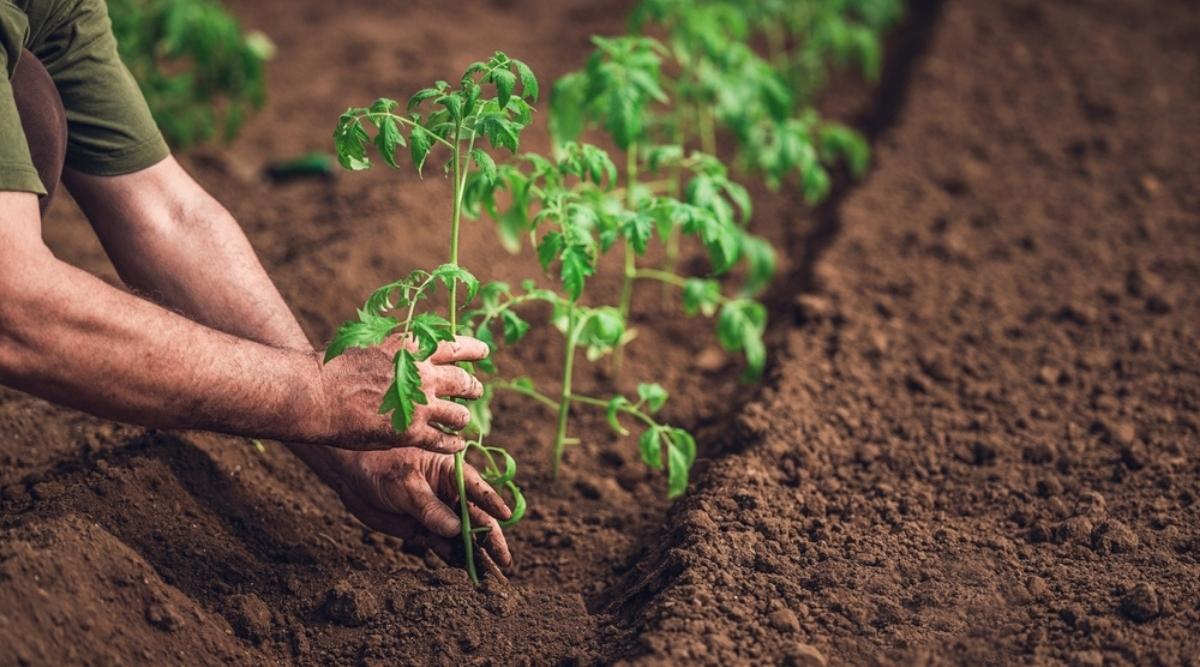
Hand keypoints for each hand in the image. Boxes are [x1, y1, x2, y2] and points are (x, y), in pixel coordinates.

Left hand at [297, 445, 512, 566]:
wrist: (350, 473)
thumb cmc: (380, 466)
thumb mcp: (405, 485)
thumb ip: (430, 508)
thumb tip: (455, 530)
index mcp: (450, 471)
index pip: (477, 488)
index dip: (492, 503)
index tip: (506, 516)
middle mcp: (448, 492)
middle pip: (475, 517)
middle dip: (489, 538)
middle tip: (503, 559)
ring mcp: (437, 512)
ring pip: (461, 534)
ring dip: (473, 552)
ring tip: (489, 572)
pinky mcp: (423, 528)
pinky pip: (442, 544)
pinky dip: (452, 556)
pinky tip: (464, 568)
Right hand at [312, 335, 487, 451]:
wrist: (317, 393)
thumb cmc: (335, 366)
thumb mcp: (371, 341)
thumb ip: (397, 345)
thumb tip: (410, 341)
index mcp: (413, 347)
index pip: (456, 345)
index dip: (474, 349)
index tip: (484, 353)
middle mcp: (422, 374)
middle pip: (464, 381)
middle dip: (473, 387)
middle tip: (476, 390)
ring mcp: (419, 404)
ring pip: (459, 414)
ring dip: (463, 418)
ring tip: (462, 420)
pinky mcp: (411, 432)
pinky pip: (445, 441)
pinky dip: (454, 444)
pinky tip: (457, 446)